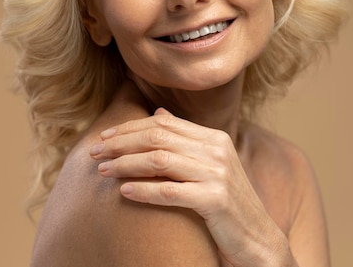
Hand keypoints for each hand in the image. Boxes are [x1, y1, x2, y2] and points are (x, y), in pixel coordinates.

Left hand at [89, 108, 295, 266]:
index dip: (129, 128)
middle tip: (94, 152)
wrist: (258, 240)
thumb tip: (157, 112)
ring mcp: (218, 174)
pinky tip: (123, 192)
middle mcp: (217, 150)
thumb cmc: (225, 203)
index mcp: (214, 138)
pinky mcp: (216, 200)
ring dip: (125, 164)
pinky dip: (143, 190)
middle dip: (120, 143)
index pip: (162, 124)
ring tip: (103, 171)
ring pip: (159, 160)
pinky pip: (170, 191)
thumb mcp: (208, 165)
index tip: (103, 136)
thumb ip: (184, 139)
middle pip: (157, 137)